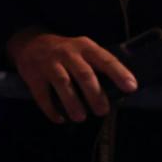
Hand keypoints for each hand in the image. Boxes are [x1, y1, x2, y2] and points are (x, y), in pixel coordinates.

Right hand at [7, 29, 136, 122]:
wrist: (30, 43)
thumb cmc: (66, 52)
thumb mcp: (83, 50)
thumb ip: (98, 66)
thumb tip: (118, 93)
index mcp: (85, 47)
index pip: (105, 60)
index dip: (119, 73)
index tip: (131, 88)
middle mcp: (67, 53)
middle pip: (84, 74)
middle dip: (95, 94)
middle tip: (102, 111)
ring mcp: (49, 63)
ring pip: (63, 83)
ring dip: (73, 102)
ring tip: (80, 117)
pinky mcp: (33, 75)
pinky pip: (42, 95)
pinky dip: (51, 109)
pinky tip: (59, 119)